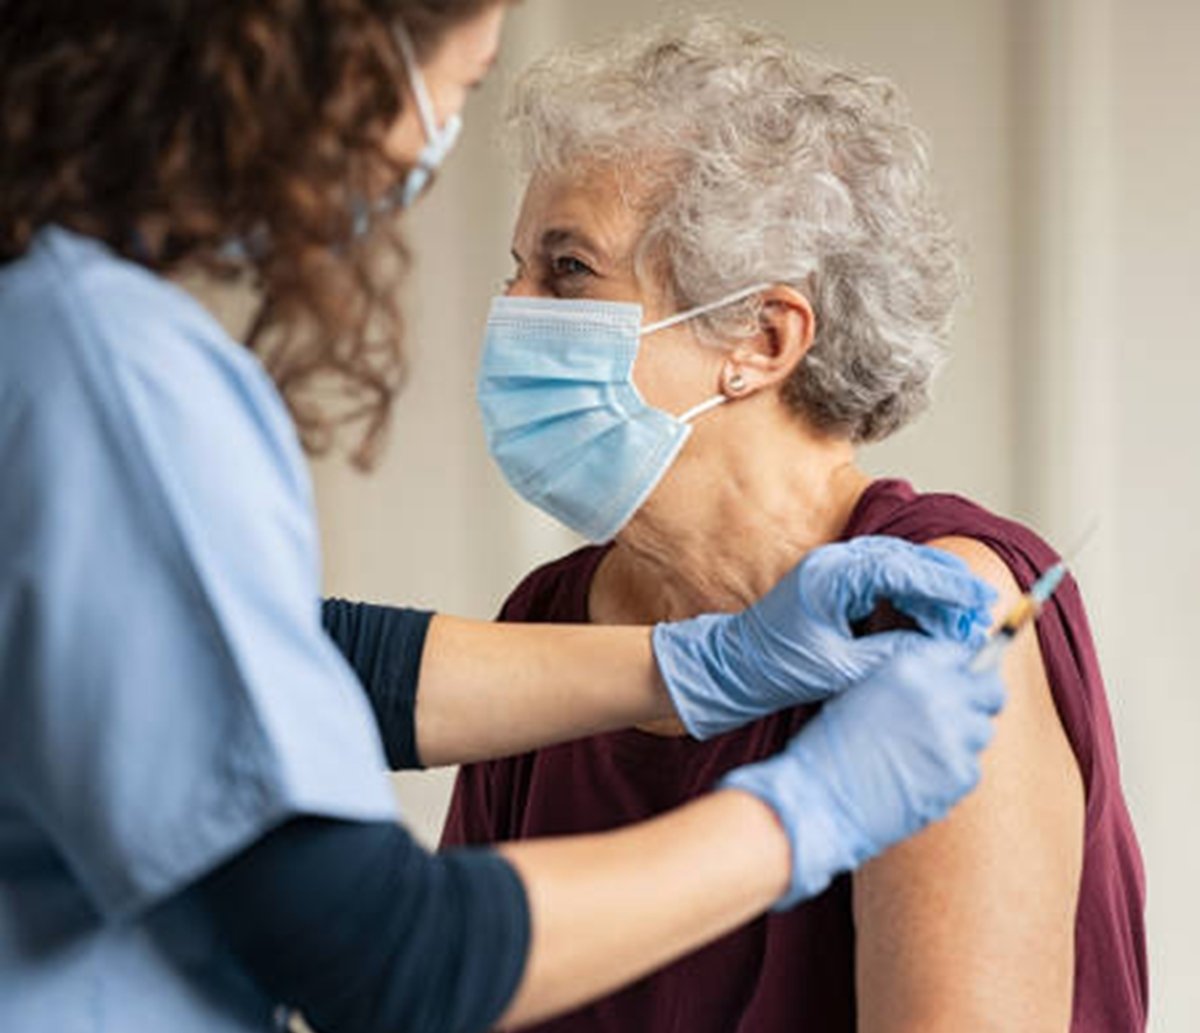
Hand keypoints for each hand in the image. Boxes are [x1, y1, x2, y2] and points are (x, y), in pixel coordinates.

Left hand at [652, 536, 995, 738]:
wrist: (734, 667)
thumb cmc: (777, 668)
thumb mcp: (840, 669)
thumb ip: (891, 655)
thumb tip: (940, 651)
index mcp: (831, 577)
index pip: (902, 570)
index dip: (946, 585)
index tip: (980, 600)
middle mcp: (833, 562)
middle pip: (906, 560)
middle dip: (947, 584)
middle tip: (983, 609)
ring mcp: (833, 567)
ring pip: (898, 566)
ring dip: (932, 589)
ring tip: (965, 617)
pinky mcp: (834, 581)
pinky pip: (884, 578)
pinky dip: (912, 594)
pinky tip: (932, 617)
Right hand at [722, 639, 1004, 907]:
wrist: (820, 798)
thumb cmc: (830, 748)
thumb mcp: (863, 692)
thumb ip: (908, 682)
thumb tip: (945, 683)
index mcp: (909, 668)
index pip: (961, 655)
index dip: (961, 671)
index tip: (959, 683)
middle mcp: (937, 695)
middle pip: (990, 689)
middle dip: (980, 700)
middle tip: (961, 715)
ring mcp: (953, 736)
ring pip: (982, 731)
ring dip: (962, 739)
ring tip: (924, 754)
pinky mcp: (960, 774)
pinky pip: (971, 768)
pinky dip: (951, 774)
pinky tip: (919, 777)